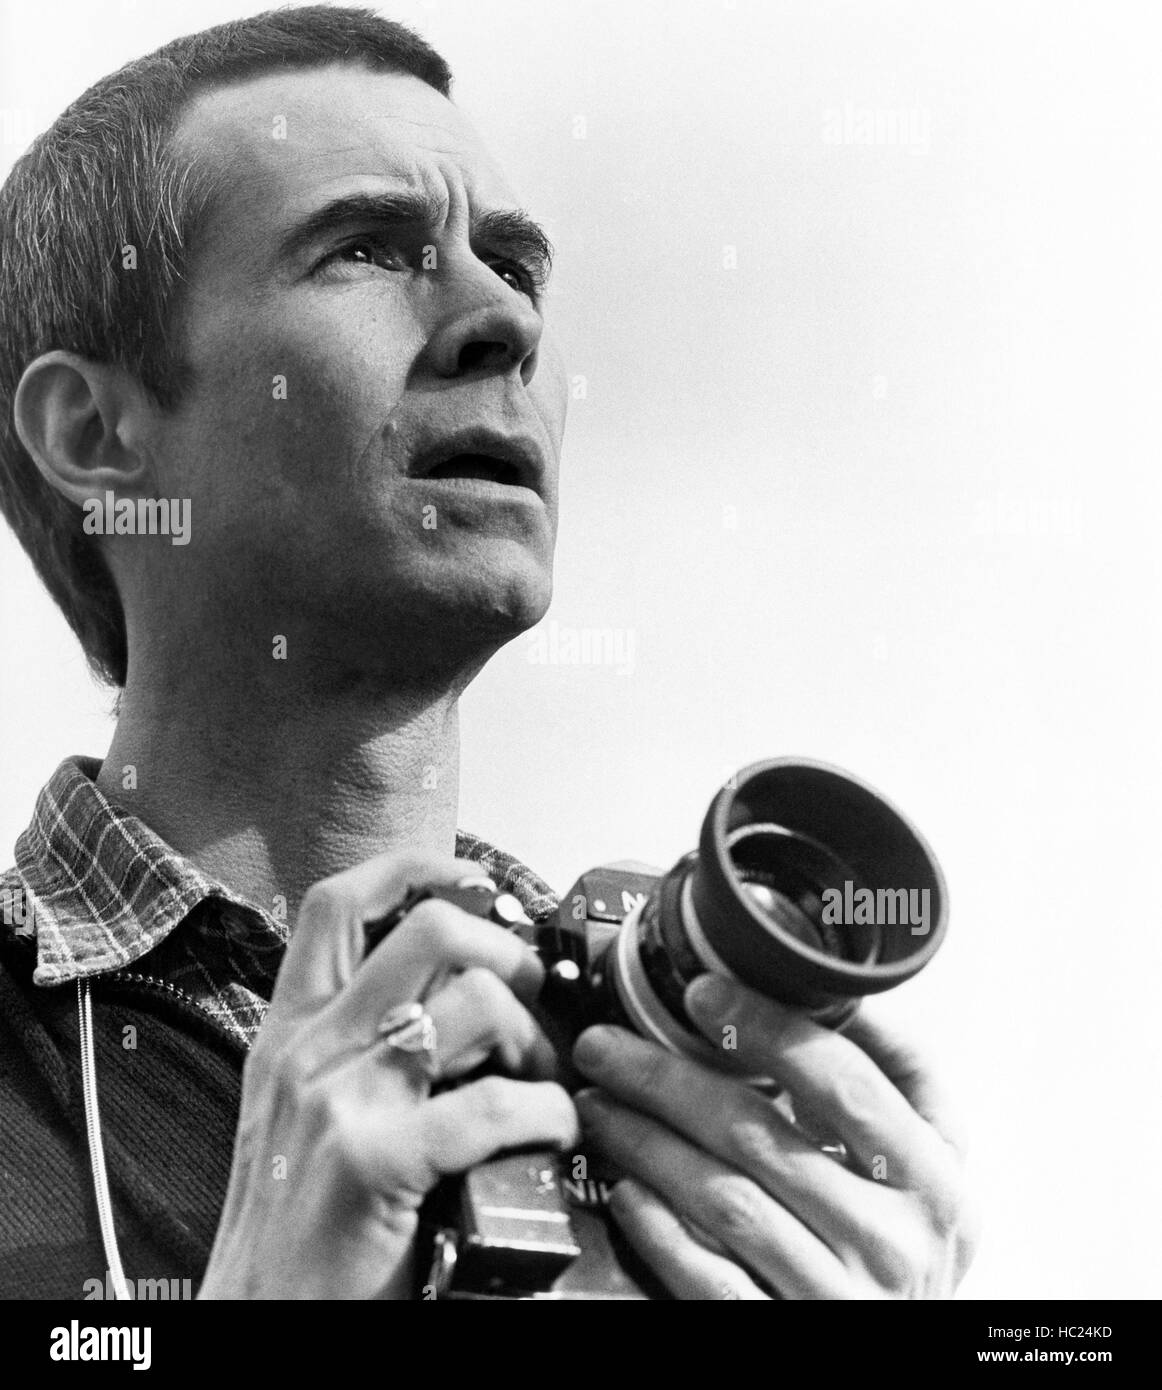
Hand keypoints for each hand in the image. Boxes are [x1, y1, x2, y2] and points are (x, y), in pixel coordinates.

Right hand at [198, 852, 577, 1298]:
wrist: (256, 1321)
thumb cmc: (297, 1220)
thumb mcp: (303, 1108)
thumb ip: (358, 1043)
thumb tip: (460, 994)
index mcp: (291, 1030)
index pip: (336, 903)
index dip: (414, 869)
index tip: (476, 881)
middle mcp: (311, 1049)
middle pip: (429, 930)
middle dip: (507, 953)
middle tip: (532, 1001)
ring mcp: (341, 1101)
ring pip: (473, 1001)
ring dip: (533, 1036)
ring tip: (541, 1080)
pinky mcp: (376, 1163)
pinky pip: (494, 1104)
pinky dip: (548, 1112)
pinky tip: (553, 1131)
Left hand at [572, 976, 978, 1298]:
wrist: (900, 1370)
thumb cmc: (899, 1252)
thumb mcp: (928, 1173)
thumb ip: (893, 1088)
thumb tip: (830, 994)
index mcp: (932, 1184)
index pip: (846, 1084)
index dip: (770, 1029)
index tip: (704, 994)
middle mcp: (894, 1244)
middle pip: (761, 1136)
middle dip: (667, 1079)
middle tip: (608, 1048)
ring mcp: (838, 1297)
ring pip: (724, 1199)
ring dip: (646, 1142)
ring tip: (600, 1107)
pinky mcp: (784, 1336)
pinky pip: (710, 1277)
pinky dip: (659, 1228)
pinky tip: (627, 1192)